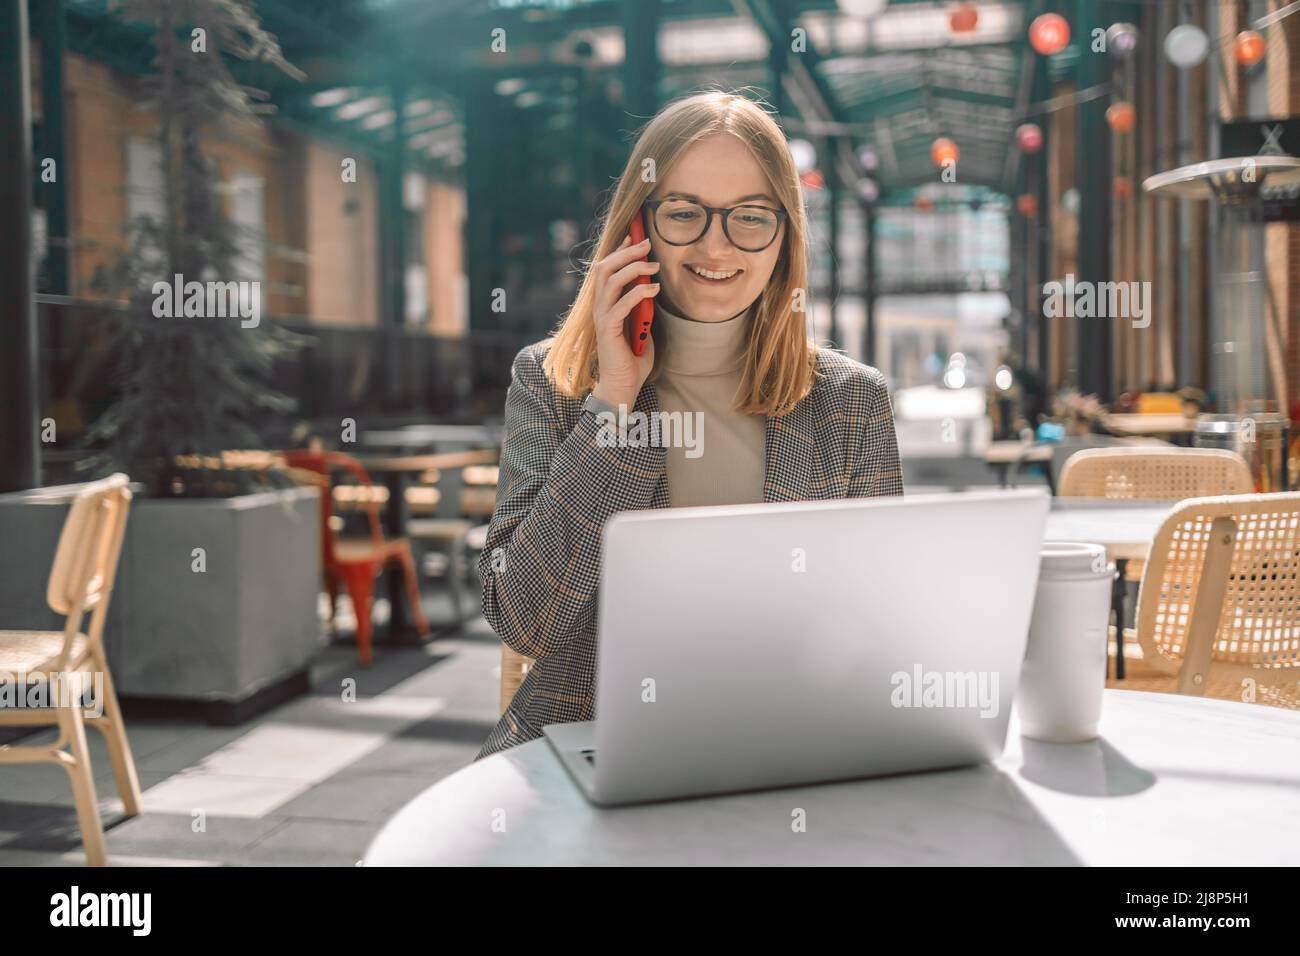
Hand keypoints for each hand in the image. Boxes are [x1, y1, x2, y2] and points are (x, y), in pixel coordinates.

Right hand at [590, 234, 659, 410]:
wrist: (623, 386)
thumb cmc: (633, 359)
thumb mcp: (642, 326)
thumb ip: (643, 307)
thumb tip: (652, 287)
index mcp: (606, 304)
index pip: (607, 269)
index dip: (620, 250)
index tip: (635, 235)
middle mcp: (599, 307)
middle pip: (605, 267)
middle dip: (626, 252)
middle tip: (646, 242)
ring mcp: (602, 317)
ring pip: (610, 280)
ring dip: (633, 268)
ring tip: (654, 265)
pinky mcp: (608, 329)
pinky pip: (621, 304)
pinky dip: (639, 293)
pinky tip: (654, 289)